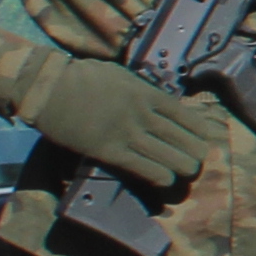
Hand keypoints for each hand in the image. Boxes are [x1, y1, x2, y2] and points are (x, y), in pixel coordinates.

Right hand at [28, 61, 227, 200]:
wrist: (50, 88)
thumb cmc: (82, 77)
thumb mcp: (121, 75)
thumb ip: (141, 90)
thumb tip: (155, 101)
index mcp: (147, 93)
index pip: (184, 115)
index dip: (199, 130)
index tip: (205, 138)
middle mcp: (143, 114)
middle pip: (181, 138)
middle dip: (195, 152)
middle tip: (199, 159)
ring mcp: (127, 133)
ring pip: (168, 156)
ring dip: (181, 167)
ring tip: (187, 172)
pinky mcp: (109, 151)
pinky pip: (142, 167)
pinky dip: (158, 175)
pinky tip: (166, 180)